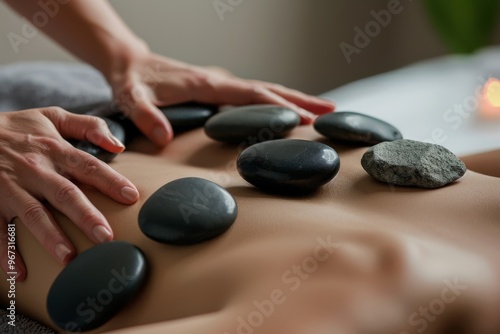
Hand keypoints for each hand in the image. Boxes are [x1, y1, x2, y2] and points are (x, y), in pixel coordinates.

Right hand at [0, 107, 138, 280]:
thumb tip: (119, 144)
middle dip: (86, 216)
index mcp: (55, 150)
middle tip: (105, 237)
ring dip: (50, 236)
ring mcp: (11, 187)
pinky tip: (19, 273)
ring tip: (68, 257)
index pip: (89, 166)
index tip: (132, 197)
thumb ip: (88, 127)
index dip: (111, 181)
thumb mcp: (52, 117)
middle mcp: (36, 169)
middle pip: (65, 194)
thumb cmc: (18, 127)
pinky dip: (7, 252)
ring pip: (33, 214)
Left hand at [110, 52, 334, 145]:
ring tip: (324, 111)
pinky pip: (255, 94)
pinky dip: (277, 100)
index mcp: (206, 83)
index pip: (251, 95)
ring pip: (266, 89)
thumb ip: (145, 117)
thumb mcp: (131, 99)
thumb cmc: (132, 82)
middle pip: (269, 88)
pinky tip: (289, 110)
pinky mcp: (220, 88)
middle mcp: (220, 80)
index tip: (305, 119)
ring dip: (295, 98)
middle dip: (301, 100)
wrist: (131, 62)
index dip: (278, 106)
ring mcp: (222, 83)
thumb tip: (164, 139)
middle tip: (332, 113)